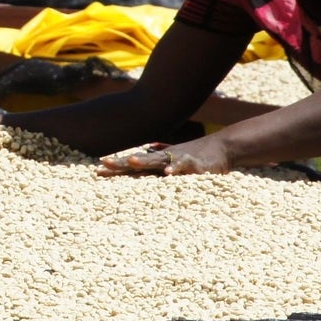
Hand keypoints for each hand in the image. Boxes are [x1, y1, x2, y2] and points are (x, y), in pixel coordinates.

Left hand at [97, 135, 230, 175]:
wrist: (223, 147)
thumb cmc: (199, 155)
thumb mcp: (177, 158)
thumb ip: (162, 155)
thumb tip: (149, 148)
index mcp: (160, 160)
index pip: (134, 165)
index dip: (116, 167)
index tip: (97, 170)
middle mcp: (165, 158)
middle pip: (139, 162)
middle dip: (121, 163)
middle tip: (102, 165)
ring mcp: (179, 159)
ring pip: (158, 160)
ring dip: (144, 161)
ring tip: (130, 161)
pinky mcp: (196, 164)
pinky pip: (184, 166)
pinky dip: (176, 168)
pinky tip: (169, 173)